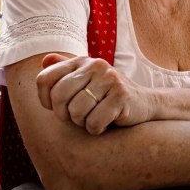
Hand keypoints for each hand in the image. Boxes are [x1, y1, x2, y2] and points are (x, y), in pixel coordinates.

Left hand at [36, 53, 153, 134]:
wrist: (144, 103)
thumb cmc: (108, 95)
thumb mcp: (87, 80)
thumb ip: (65, 70)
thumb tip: (45, 60)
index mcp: (82, 61)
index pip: (45, 79)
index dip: (45, 99)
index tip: (58, 108)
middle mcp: (96, 66)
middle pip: (59, 96)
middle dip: (65, 114)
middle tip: (79, 117)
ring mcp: (110, 79)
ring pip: (76, 112)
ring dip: (83, 123)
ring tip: (94, 118)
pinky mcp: (121, 96)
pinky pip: (94, 122)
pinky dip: (97, 129)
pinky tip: (106, 123)